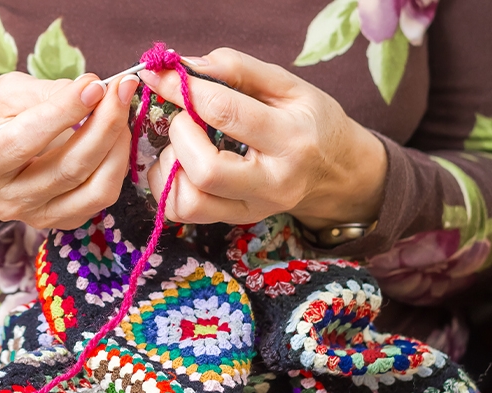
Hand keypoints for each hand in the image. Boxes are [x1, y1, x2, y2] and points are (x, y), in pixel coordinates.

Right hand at [0, 71, 139, 230]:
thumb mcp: (3, 94)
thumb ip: (44, 92)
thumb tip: (91, 91)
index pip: (26, 140)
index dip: (65, 111)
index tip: (94, 84)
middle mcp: (9, 199)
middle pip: (69, 169)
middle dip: (104, 124)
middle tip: (121, 89)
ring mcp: (39, 216)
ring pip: (96, 190)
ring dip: (118, 145)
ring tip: (121, 108)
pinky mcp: (64, 220)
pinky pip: (103, 196)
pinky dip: (117, 162)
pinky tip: (115, 135)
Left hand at [140, 48, 386, 229]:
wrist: (336, 173)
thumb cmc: (310, 122)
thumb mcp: (289, 85)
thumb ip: (238, 69)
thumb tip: (186, 66)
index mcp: (291, 139)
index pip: (225, 112)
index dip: (184, 89)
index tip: (160, 74)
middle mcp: (272, 183)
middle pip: (205, 169)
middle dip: (180, 133)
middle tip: (185, 117)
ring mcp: (251, 209)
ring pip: (189, 200)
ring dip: (170, 165)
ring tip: (184, 143)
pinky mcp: (234, 221)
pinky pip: (182, 212)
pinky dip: (168, 186)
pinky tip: (181, 165)